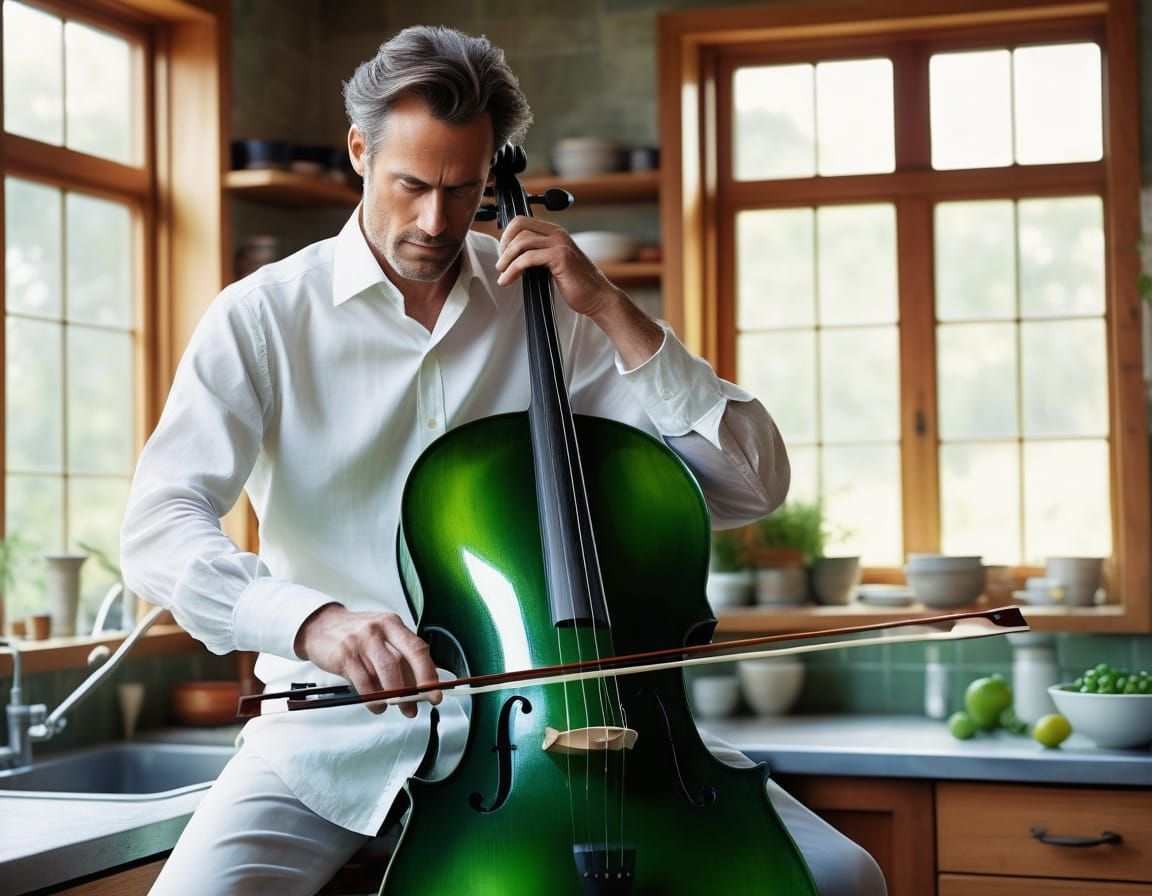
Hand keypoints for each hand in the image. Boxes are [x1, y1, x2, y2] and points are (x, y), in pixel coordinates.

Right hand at [294, 604, 441, 716]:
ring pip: (384, 672)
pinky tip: (378, 705)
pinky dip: (373, 698)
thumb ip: (401, 658)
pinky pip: (363, 682)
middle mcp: (378, 630)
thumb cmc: (357, 634)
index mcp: (393, 625)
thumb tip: (422, 686)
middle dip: (413, 688)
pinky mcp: (344, 655)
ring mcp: (360, 642)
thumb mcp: (382, 637)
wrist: (321, 626)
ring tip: (398, 707)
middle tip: (417, 706)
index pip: (418, 648)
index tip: (435, 692)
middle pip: (402, 660)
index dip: (429, 672)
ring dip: (394, 696)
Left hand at [495, 216, 663, 367]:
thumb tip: (514, 256)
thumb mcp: (554, 264)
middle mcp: (557, 233)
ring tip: (502, 275)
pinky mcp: (560, 257)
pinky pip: (527, 258)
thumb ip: (539, 255)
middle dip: (504, 245)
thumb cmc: (577, 284)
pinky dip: (513, 270)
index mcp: (555, 232)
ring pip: (521, 242)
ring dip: (506, 260)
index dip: (507, 234)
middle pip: (519, 226)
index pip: (522, 221)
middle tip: (501, 264)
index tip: (502, 252)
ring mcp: (559, 244)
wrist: (598, 298)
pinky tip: (508, 280)